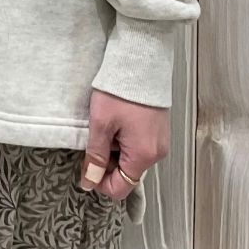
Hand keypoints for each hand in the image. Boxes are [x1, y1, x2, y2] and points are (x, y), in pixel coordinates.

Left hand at [77, 87, 168, 202]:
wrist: (141, 60)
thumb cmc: (120, 91)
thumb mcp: (101, 123)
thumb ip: (95, 156)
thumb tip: (89, 183)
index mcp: (143, 155)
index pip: (121, 188)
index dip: (100, 182)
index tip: (86, 164)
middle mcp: (157, 153)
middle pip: (127, 173)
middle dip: (108, 163)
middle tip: (95, 138)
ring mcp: (161, 140)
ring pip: (133, 158)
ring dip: (117, 149)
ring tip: (108, 125)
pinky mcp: (160, 128)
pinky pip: (140, 145)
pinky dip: (126, 139)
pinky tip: (119, 120)